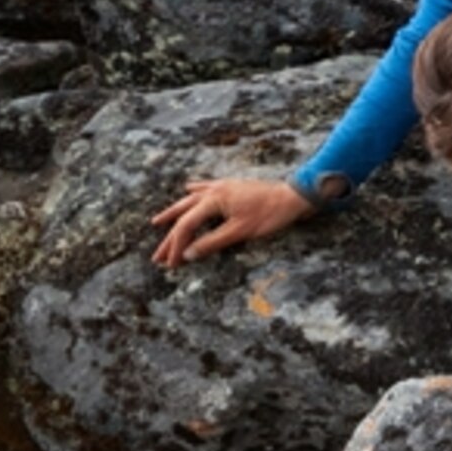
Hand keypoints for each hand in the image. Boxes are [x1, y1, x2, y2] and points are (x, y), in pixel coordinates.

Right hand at [151, 178, 313, 267]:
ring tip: (157, 222)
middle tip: (157, 256)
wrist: (295, 196)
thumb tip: (188, 254)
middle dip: (170, 237)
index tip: (171, 264)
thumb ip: (212, 242)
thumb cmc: (270, 214)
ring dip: (175, 214)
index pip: (186, 226)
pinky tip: (188, 189)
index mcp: (213, 200)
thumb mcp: (240, 232)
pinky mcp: (232, 186)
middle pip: (184, 215)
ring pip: (191, 201)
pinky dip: (194, 192)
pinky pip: (205, 188)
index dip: (177, 246)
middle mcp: (214, 190)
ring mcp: (222, 186)